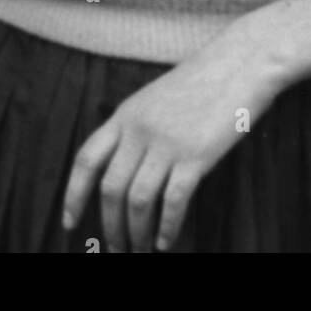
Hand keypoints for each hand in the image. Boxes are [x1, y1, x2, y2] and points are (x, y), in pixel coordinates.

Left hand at [60, 33, 281, 252]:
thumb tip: (124, 167)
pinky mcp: (196, 154)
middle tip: (117, 249)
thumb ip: (136, 127)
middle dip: (110, 226)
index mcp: (126, 114)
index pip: (87, 159)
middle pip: (110, 189)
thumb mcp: (156, 97)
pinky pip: (173, 201)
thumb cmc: (203, 81)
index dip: (73, 195)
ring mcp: (167, 141)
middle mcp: (140, 129)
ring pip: (138, 201)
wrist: (241, 61)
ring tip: (141, 249)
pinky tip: (166, 242)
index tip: (69, 223)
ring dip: (137, 233)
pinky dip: (167, 227)